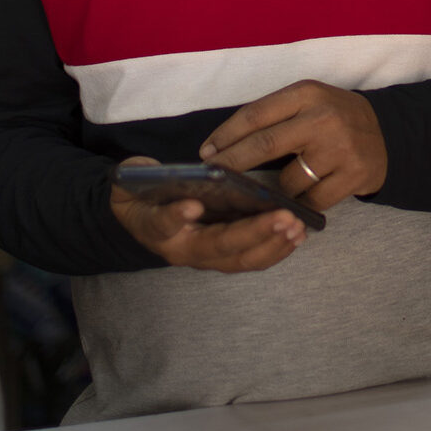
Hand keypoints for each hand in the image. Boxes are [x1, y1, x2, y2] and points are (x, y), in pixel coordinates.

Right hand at [108, 156, 307, 271]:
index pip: (165, 224)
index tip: (192, 205)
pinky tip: (298, 233)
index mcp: (157, 228)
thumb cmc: (139, 191)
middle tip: (284, 218)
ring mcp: (206, 257)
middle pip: (219, 247)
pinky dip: (277, 247)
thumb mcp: (132, 179)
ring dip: (273, 244)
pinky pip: (253, 258)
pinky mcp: (225, 256)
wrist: (137, 215)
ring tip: (297, 227)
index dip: (176, 216)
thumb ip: (141, 177)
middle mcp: (183, 249)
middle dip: (254, 233)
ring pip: (242, 259)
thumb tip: (158, 171)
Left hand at [200, 81, 386, 211]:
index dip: (225, 136)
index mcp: (306, 93)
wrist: (390, 135)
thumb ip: (274, 117)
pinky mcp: (353, 175)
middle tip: (212, 178)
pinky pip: (312, 200)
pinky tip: (304, 198)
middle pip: (264, 145)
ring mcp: (340, 148)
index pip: (255, 115)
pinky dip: (303, 203)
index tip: (206, 153)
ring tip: (276, 190)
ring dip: (276, 190)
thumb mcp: (309, 102)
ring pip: (288, 181)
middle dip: (232, 164)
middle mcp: (322, 118)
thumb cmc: (336, 119)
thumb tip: (224, 146)